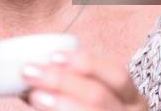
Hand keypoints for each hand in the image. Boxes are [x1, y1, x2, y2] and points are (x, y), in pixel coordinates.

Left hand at [21, 49, 148, 110]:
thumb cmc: (91, 108)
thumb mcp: (93, 94)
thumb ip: (72, 81)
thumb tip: (35, 66)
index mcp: (130, 98)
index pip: (117, 75)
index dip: (87, 63)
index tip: (54, 56)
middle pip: (97, 95)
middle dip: (61, 81)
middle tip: (30, 72)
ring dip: (59, 104)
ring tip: (34, 95)